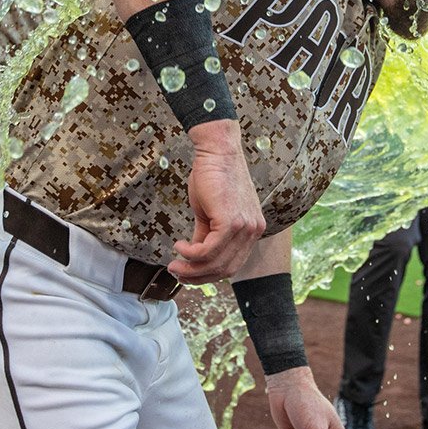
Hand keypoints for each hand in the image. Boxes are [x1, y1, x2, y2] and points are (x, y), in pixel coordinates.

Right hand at [169, 120, 265, 282]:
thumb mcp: (210, 213)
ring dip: (191, 268)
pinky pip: (208, 251)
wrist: (216, 151)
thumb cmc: (213, 176)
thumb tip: (195, 257)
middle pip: (226, 270)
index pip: (233, 264)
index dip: (208, 274)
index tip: (187, 273)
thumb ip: (206, 236)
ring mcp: (245, 227)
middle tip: (177, 273)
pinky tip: (180, 247)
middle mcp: (254, 231)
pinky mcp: (231, 222)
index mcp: (252, 230)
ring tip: (174, 264)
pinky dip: (191, 254)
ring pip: (216, 263)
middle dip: (198, 277)